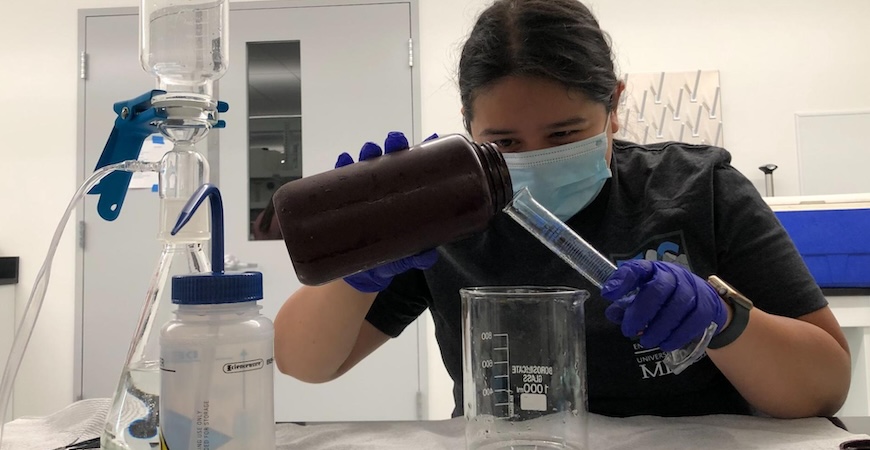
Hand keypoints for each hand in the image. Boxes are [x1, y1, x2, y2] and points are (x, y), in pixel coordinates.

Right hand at [337, 131, 439, 292]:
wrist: (363, 273)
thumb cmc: (390, 256)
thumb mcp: (406, 257)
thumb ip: (417, 256)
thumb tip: (427, 256)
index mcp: (405, 193)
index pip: (416, 167)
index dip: (423, 151)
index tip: (431, 139)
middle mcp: (385, 187)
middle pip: (391, 159)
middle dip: (394, 145)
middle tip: (395, 142)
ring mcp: (364, 191)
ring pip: (366, 165)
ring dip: (368, 152)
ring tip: (370, 149)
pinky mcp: (343, 200)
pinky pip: (340, 179)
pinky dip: (341, 167)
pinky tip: (343, 160)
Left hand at [600, 260, 726, 351]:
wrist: (703, 299)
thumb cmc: (666, 298)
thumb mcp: (644, 295)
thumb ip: (626, 305)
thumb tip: (612, 314)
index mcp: (654, 270)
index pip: (637, 269)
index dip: (622, 280)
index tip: (608, 294)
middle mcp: (674, 275)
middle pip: (658, 289)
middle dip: (641, 313)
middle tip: (629, 330)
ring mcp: (693, 289)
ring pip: (677, 307)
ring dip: (659, 328)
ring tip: (648, 341)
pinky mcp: (707, 306)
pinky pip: (693, 321)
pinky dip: (677, 336)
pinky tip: (666, 344)